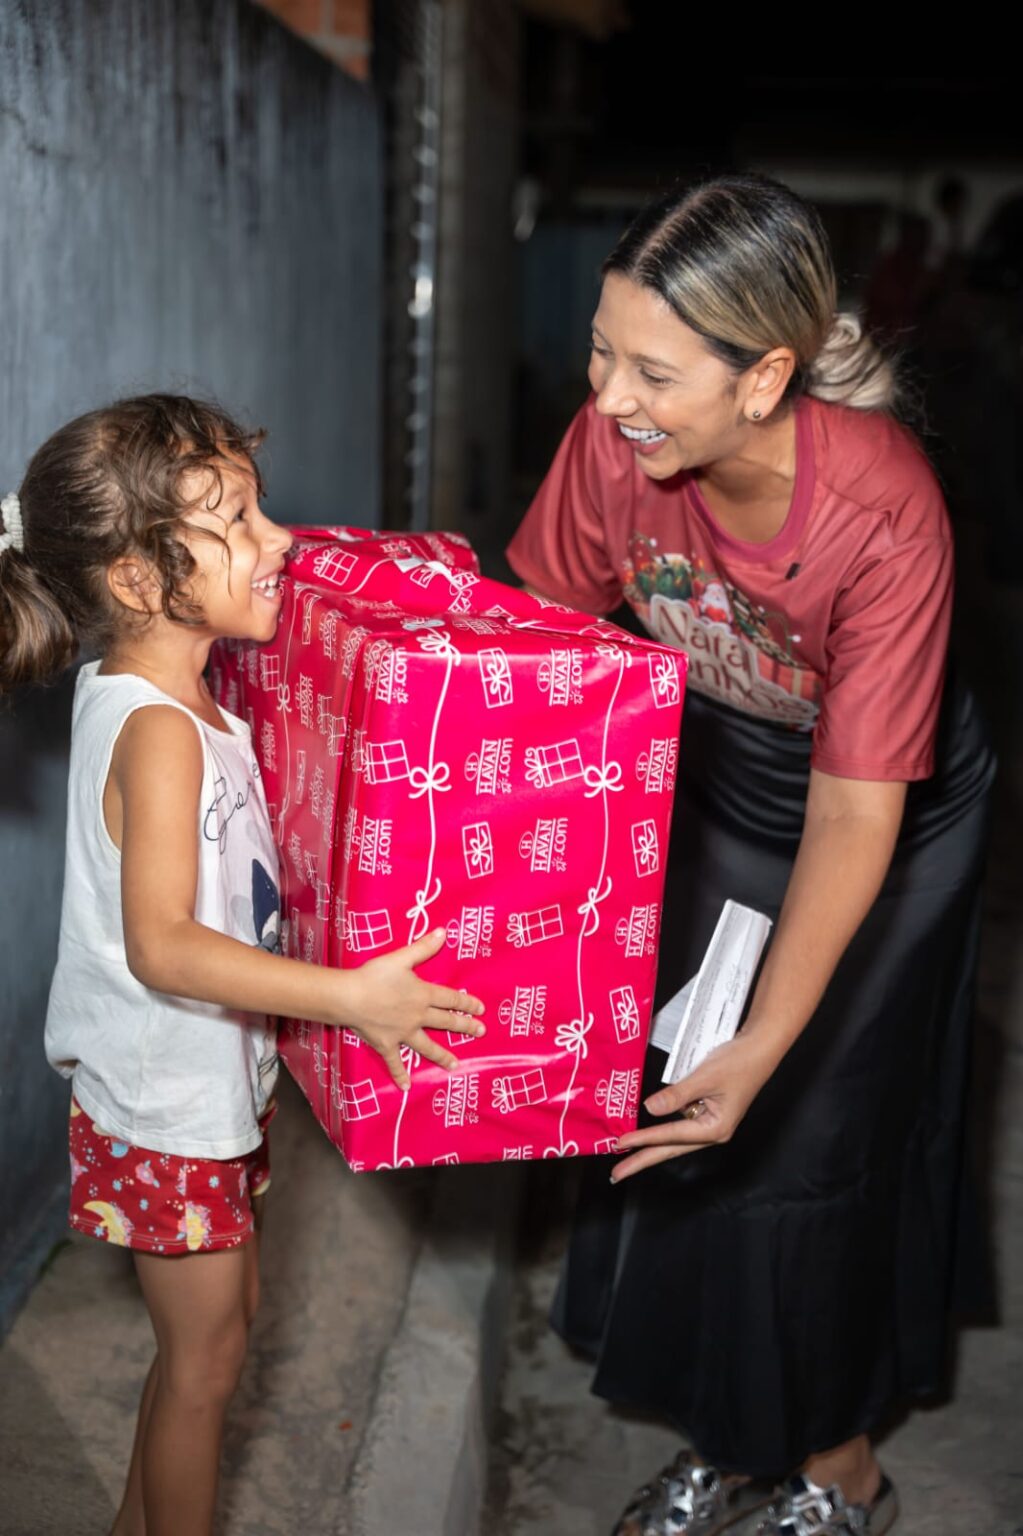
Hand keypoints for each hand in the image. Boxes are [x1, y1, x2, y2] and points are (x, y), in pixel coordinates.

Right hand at [337, 928, 485, 1088]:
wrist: (350, 997)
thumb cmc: (375, 976)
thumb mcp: (401, 958)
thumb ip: (423, 948)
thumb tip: (444, 933)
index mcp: (423, 995)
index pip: (451, 999)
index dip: (467, 1003)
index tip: (480, 1009)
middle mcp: (418, 1017)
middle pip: (445, 1022)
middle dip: (464, 1026)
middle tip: (480, 1031)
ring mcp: (403, 1033)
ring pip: (427, 1046)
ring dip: (442, 1055)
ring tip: (455, 1065)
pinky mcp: (387, 1044)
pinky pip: (395, 1062)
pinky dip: (399, 1074)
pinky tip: (406, 1087)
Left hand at [611, 1030, 780, 1182]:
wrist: (759, 1049)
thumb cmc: (738, 1063)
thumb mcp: (704, 1078)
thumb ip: (676, 1095)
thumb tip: (650, 1108)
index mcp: (715, 1129)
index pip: (671, 1136)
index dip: (644, 1139)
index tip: (620, 1143)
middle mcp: (712, 1132)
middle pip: (671, 1149)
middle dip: (643, 1160)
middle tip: (617, 1173)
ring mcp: (710, 1124)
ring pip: (674, 1139)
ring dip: (651, 1145)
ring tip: (627, 1155)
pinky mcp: (707, 1113)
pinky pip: (679, 1124)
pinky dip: (661, 1130)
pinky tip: (647, 1133)